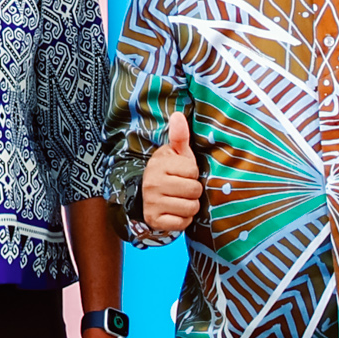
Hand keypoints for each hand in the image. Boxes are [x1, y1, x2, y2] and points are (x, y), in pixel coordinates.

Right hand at [142, 108, 204, 233]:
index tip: (183, 174)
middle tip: (183, 189)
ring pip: (190, 208)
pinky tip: (175, 213)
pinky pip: (182, 223)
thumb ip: (179, 136)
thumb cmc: (168, 172)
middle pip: (194, 190)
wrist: (145, 196)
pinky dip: (183, 220)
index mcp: (159, 164)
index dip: (193, 173)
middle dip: (193, 191)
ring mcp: (152, 203)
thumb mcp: (174, 154)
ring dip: (190, 206)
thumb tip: (177, 114)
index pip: (193, 171)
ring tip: (180, 200)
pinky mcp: (154, 220)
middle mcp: (152, 183)